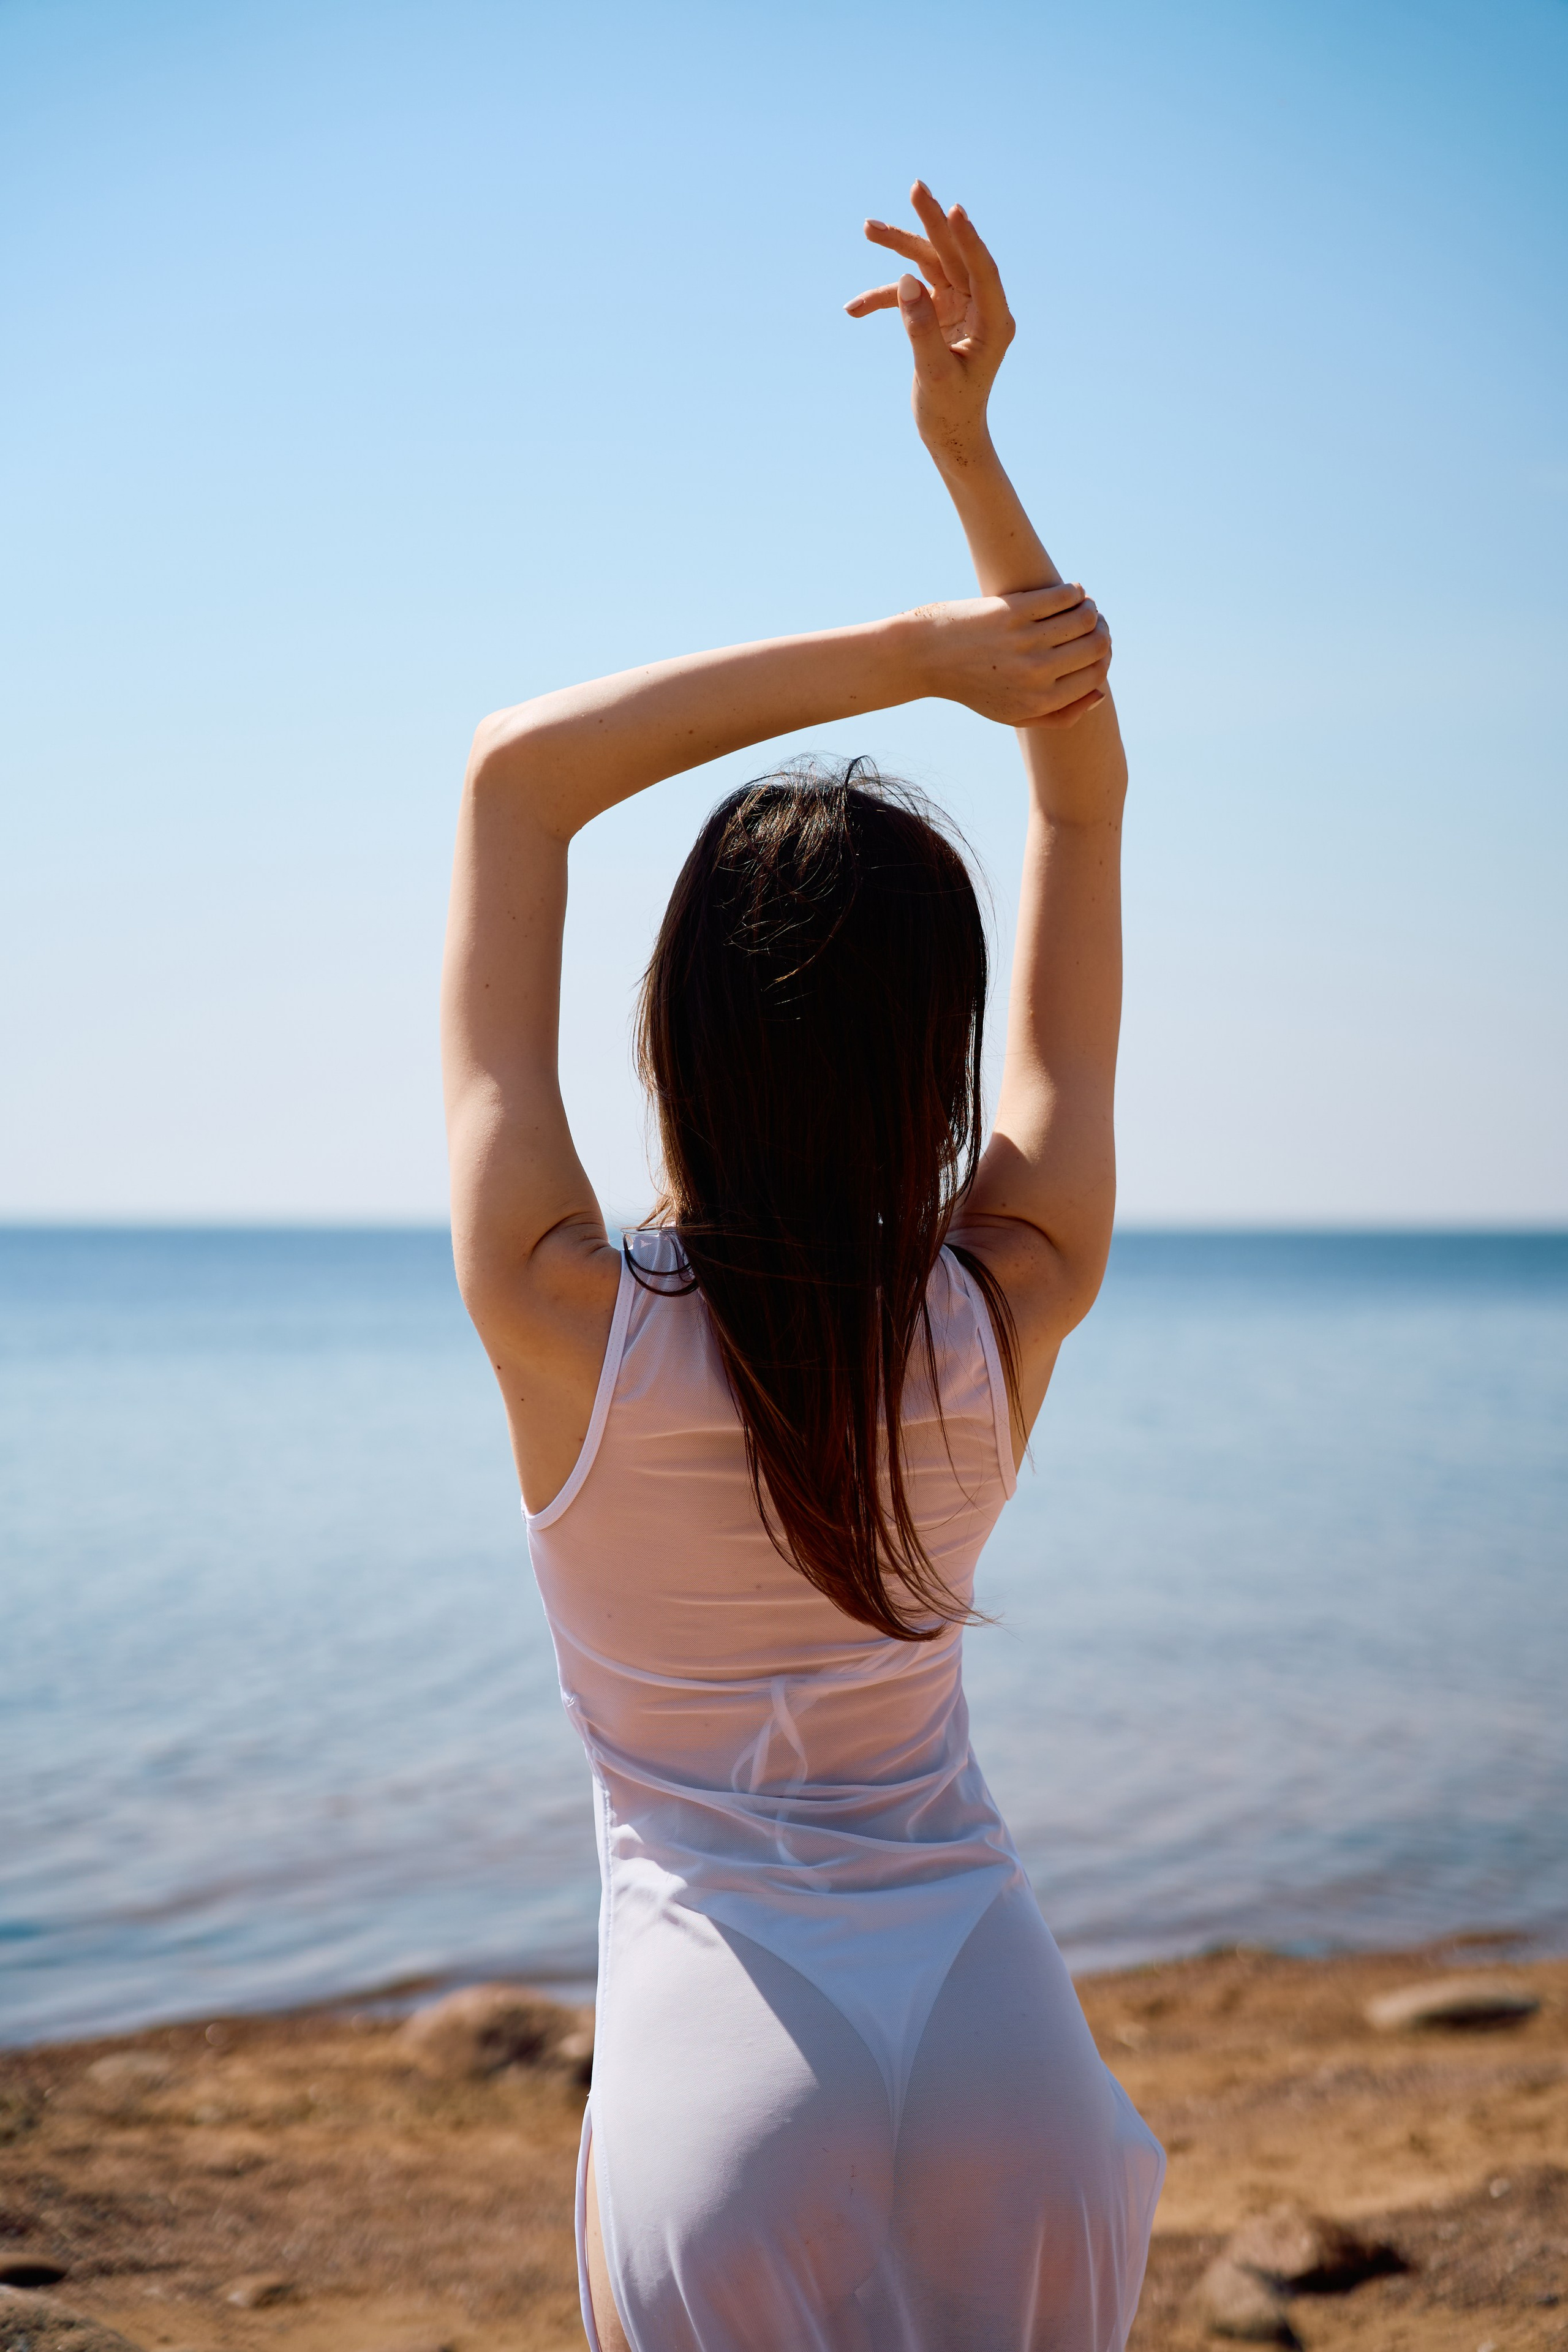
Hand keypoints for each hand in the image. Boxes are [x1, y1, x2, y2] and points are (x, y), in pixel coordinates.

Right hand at [846, 182, 1013, 466]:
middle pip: (955, 256)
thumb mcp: (933, 373)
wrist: (950, 437)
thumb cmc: (949, 412)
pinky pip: (912, 294)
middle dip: (931, 224)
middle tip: (915, 187)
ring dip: (900, 249)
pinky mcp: (940, 314)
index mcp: (994, 322)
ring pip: (931, 266)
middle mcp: (980, 308)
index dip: (967, 239)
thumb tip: (906, 281)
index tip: (951, 210)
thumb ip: (921, 328)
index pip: (982, 269)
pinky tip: (853, 309)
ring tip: (868, 227)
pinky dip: (884, 298)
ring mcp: (960, 308)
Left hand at [911, 582, 1110, 729]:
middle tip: (1094, 621)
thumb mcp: (1013, 713)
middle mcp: (1035, 673)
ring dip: (1090, 608)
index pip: (1096, 674)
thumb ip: (1059, 714)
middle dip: (1102, 630)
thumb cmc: (973, 685)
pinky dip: (1074, 592)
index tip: (1097, 643)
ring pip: (1084, 618)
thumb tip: (1099, 691)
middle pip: (1097, 646)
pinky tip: (1071, 593)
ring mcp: (1024, 640)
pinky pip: (1063, 596)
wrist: (926, 656)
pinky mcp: (1013, 611)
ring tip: (1084, 606)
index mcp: (1039, 701)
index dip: (1104, 656)